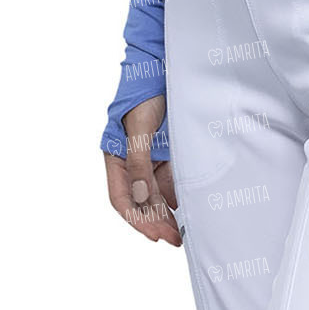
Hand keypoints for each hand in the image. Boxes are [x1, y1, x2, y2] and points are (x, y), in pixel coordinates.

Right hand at [104, 95, 179, 245]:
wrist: (164, 70)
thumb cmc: (146, 94)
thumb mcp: (141, 129)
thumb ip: (139, 164)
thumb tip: (141, 198)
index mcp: (116, 158)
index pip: (121, 198)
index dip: (137, 219)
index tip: (155, 234)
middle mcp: (132, 164)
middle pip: (141, 202)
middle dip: (156, 222)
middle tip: (174, 239)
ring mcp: (151, 161)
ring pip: (158, 196)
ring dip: (168, 214)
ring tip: (183, 231)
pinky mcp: (168, 156)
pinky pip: (172, 182)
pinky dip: (180, 197)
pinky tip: (192, 208)